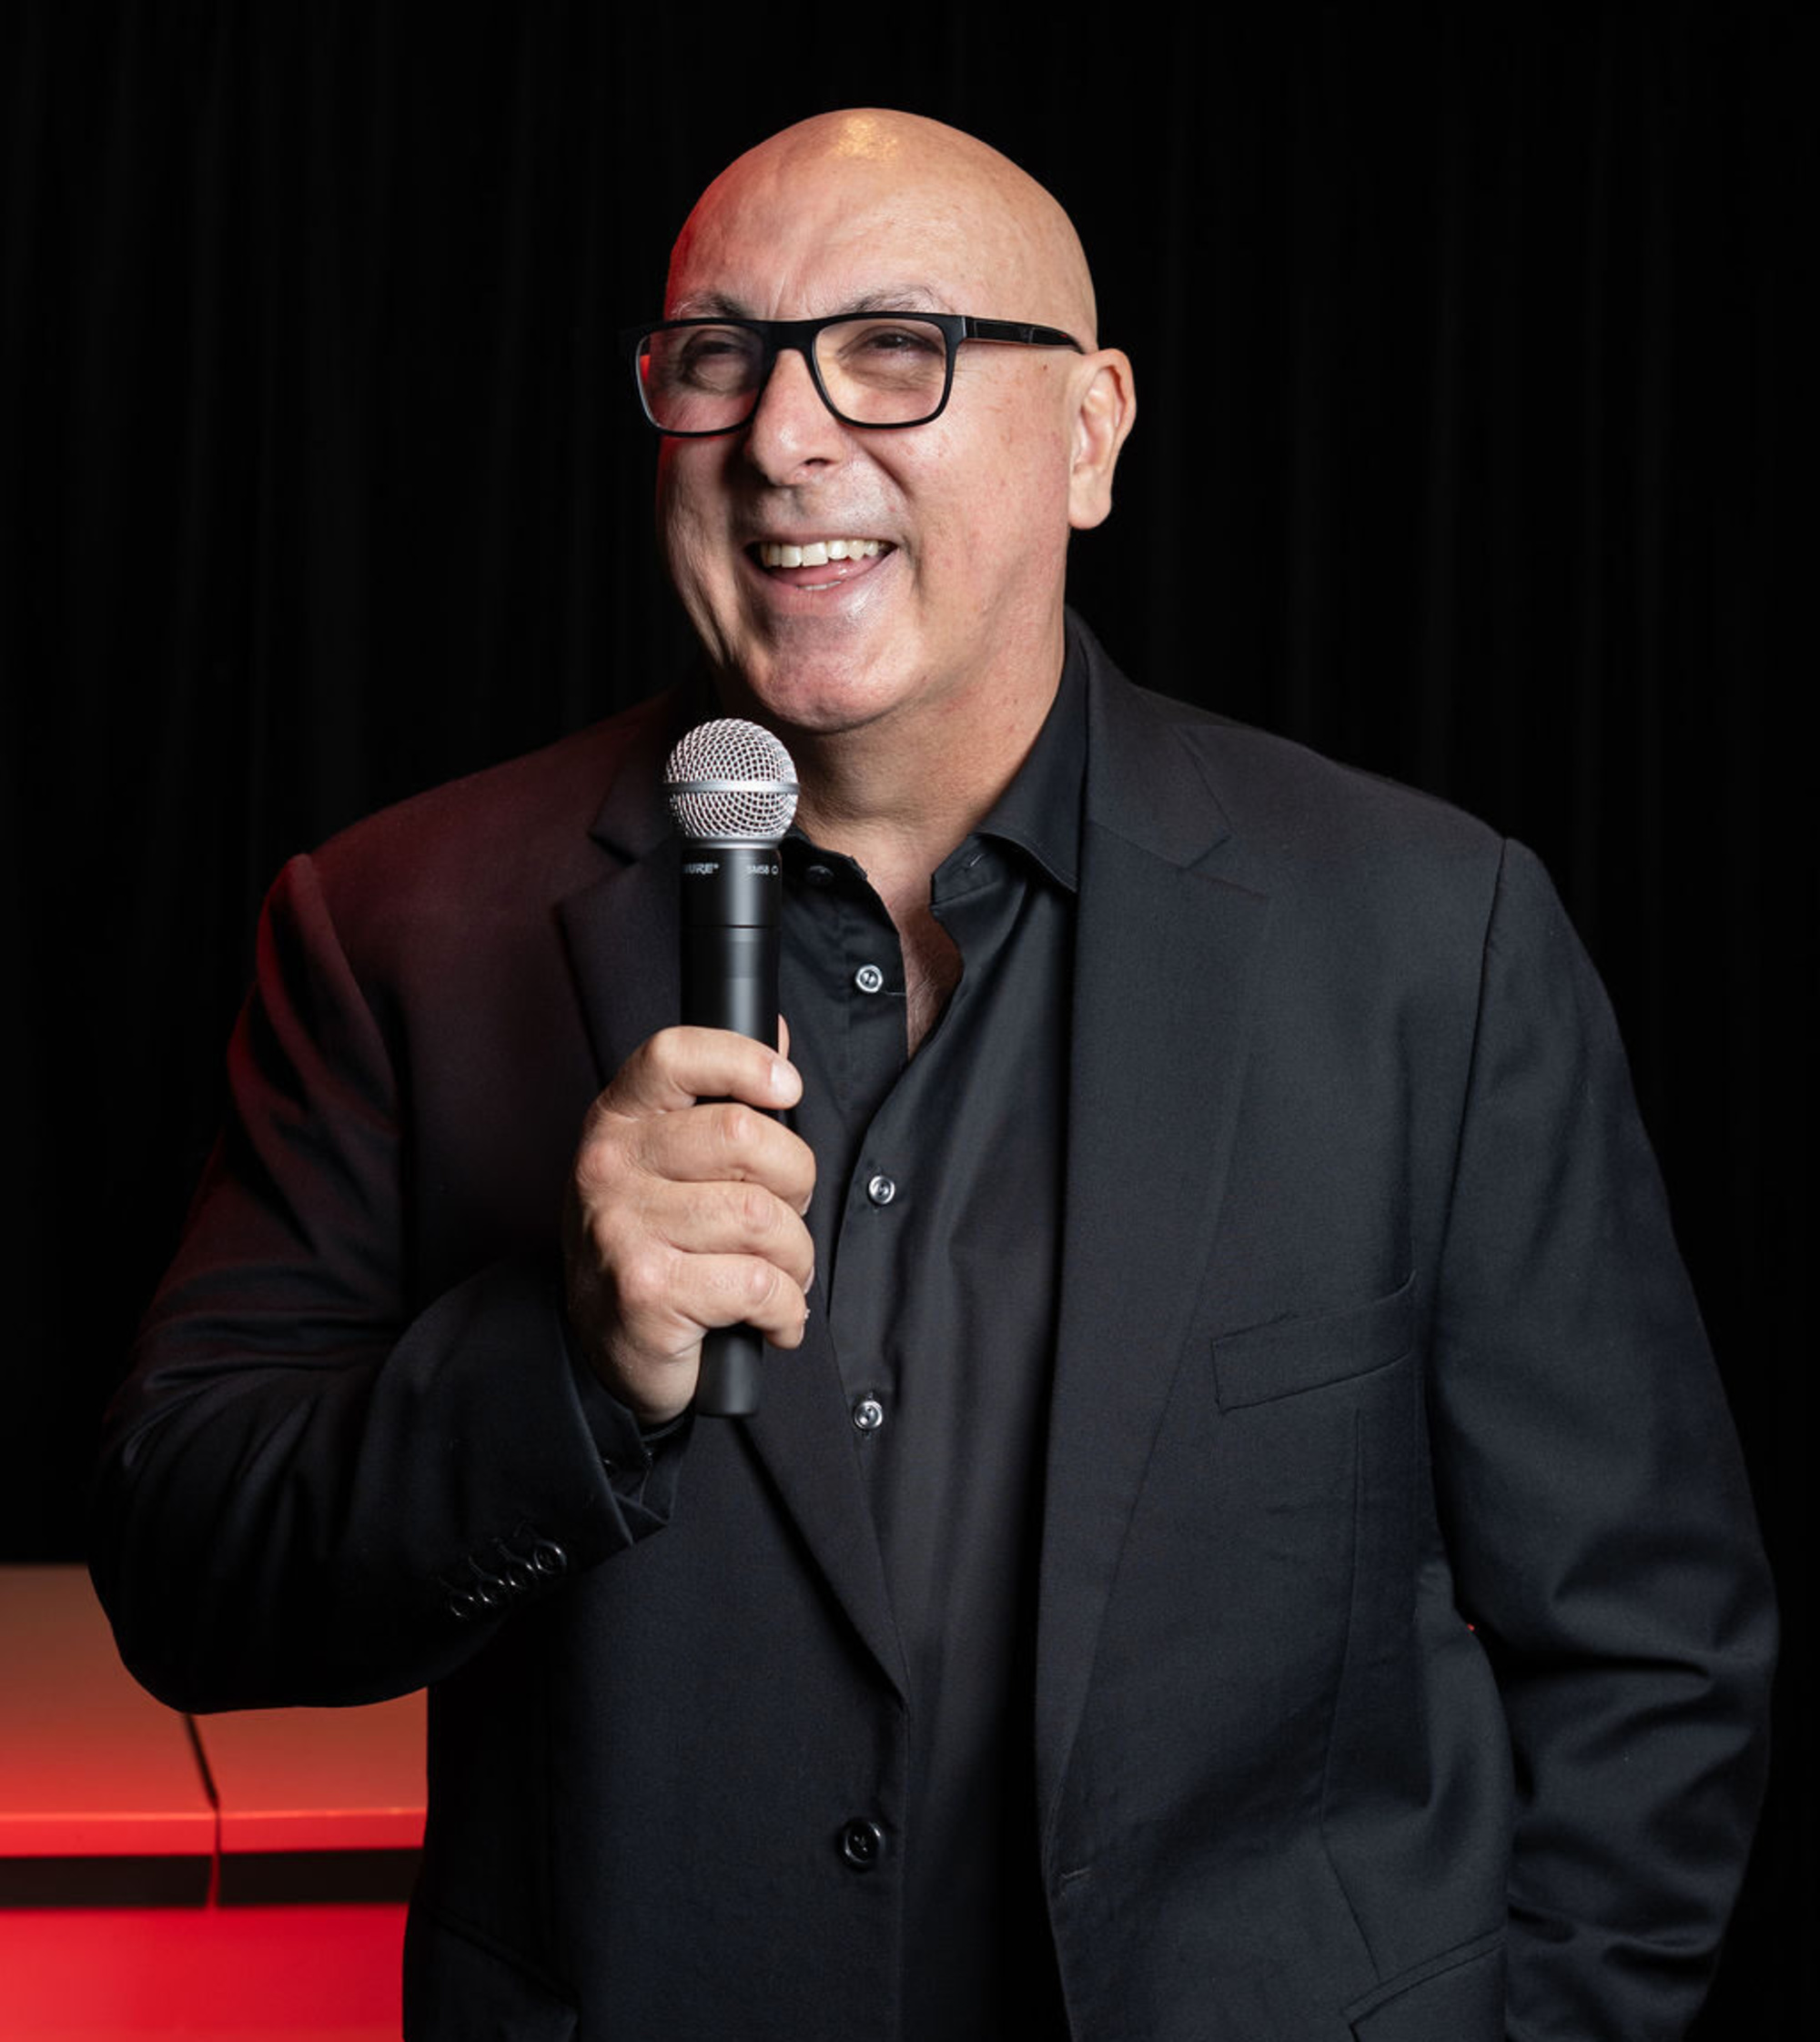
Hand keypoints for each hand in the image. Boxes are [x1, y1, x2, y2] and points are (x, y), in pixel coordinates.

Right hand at [562, 1025, 814, 1423]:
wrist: (605, 1346)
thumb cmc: (651, 1243)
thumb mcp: (666, 1161)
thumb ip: (719, 1101)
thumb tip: (779, 1037)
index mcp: (618, 1119)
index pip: (676, 1055)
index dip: (744, 1060)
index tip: (785, 1087)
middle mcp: (610, 1166)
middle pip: (745, 1136)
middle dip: (796, 1182)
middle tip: (786, 1216)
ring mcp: (624, 1228)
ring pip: (763, 1216)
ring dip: (796, 1258)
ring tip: (782, 1276)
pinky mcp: (647, 1293)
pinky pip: (757, 1284)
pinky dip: (786, 1309)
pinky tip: (773, 1318)